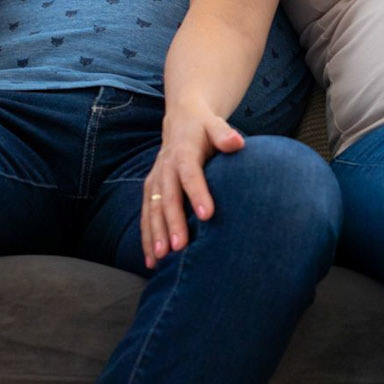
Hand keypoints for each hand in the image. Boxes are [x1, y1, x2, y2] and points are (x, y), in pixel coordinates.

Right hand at [141, 103, 244, 267]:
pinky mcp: (151, 191)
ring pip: (153, 210)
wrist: (181, 122)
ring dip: (155, 234)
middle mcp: (165, 168)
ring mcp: (155, 181)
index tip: (207, 215)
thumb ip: (225, 135)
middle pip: (168, 197)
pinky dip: (147, 238)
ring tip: (161, 258)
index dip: (197, 193)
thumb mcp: (215, 126)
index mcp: (183, 153)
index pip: (189, 174)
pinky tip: (152, 262)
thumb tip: (236, 142)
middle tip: (178, 246)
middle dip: (171, 222)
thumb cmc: (205, 129)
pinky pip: (147, 216)